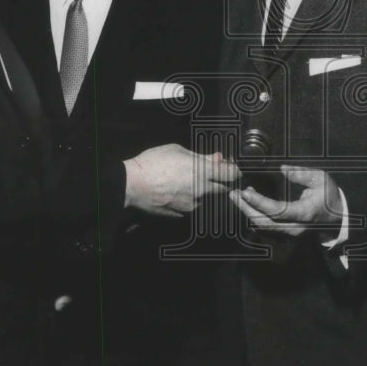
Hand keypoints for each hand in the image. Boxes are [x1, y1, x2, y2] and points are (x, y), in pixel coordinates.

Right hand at [123, 145, 239, 216]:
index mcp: (202, 172)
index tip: (232, 168)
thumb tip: (218, 158)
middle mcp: (201, 191)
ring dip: (203, 190)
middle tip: (212, 172)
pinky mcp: (181, 214)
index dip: (235, 170)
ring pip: (205, 198)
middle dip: (221, 181)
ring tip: (186, 180)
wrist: (131, 184)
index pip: (231, 174)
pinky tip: (177, 190)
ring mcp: (191, 205)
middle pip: (222, 189)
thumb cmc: (154, 162)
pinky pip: (191, 205)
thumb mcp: (178, 151)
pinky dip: (189, 198)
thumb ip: (201, 157)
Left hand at [230, 165, 343, 238]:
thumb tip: (282, 168)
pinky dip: (255, 216)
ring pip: (263, 227)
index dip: (260, 202)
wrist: (339, 218)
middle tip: (233, 194)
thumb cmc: (330, 196)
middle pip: (264, 223)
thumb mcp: (320, 179)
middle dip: (246, 209)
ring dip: (248, 212)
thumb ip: (301, 174)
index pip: (277, 211)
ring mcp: (290, 233)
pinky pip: (266, 228)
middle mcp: (295, 227)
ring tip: (237, 197)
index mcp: (304, 213)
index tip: (246, 192)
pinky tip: (248, 204)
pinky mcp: (286, 234)